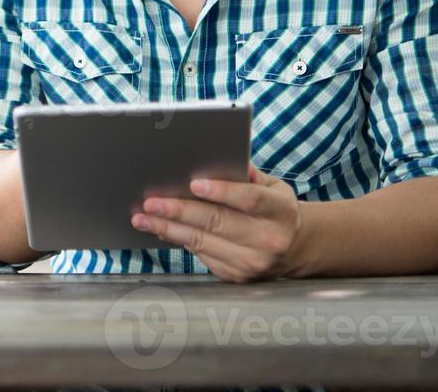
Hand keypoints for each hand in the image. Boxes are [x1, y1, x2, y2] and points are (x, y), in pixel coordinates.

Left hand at [130, 164, 305, 282]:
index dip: (222, 191)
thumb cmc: (275, 209)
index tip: (194, 184)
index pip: (249, 200)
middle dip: (179, 210)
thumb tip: (222, 161)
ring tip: (143, 217)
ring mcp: (251, 263)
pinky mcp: (236, 276)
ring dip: (168, 228)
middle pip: (217, 222)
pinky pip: (201, 255)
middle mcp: (268, 241)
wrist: (294, 248)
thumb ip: (249, 175)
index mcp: (280, 212)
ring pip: (202, 242)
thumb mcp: (274, 187)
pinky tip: (161, 229)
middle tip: (151, 202)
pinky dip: (178, 240)